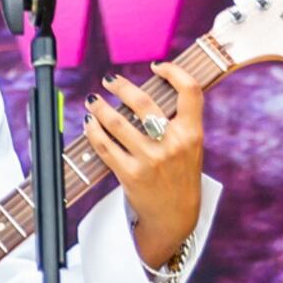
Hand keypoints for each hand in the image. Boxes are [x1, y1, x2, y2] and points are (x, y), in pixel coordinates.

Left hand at [86, 70, 207, 267]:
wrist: (175, 216)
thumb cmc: (180, 175)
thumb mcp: (190, 147)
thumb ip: (178, 121)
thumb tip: (147, 91)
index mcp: (193, 133)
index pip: (190, 91)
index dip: (174, 72)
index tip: (156, 66)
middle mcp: (173, 144)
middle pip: (144, 103)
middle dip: (121, 86)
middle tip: (109, 80)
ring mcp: (150, 159)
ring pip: (117, 122)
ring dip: (99, 108)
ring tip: (93, 102)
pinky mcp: (130, 174)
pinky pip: (104, 146)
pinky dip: (93, 131)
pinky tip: (89, 123)